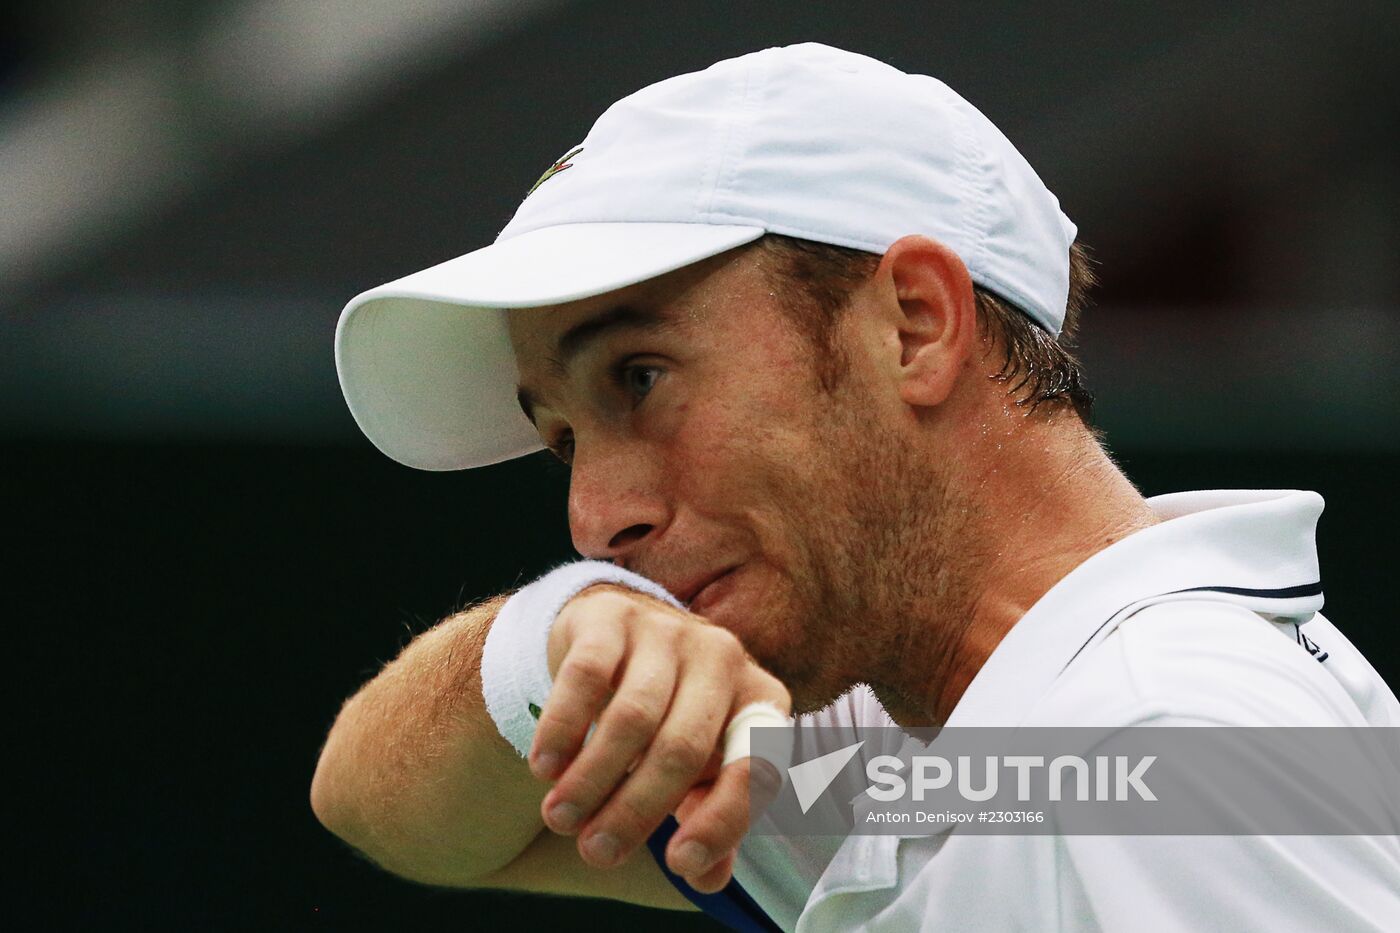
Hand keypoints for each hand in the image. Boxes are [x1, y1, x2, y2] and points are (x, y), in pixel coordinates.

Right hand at [529, 583, 790, 892]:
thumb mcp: (697, 769)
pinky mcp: (612, 615)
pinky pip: (587, 677)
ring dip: (591, 778)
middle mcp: (723, 657)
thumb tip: (709, 878)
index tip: (680, 864)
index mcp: (760, 700)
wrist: (614, 638)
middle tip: (596, 850)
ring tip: (560, 818)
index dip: (723, 821)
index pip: (756, 767)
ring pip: (632, 717)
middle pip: (683, 748)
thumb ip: (707, 819)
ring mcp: (668, 630)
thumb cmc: (668, 717)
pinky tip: (543, 767)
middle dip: (636, 809)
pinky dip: (563, 729)